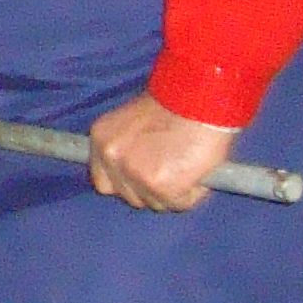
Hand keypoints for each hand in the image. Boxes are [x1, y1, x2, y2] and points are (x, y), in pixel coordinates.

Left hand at [88, 94, 236, 211]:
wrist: (200, 99)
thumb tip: (139, 171)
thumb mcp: (136, 122)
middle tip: (174, 172)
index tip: (145, 178)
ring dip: (174, 192)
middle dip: (151, 190)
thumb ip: (129, 147)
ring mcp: (133, 172)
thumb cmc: (177, 105)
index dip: (127, 183)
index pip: (104, 181)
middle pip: (129, 196)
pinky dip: (192, 194)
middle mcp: (111, 156)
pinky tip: (198, 172)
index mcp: (101, 138)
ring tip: (188, 166)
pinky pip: (179, 203)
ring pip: (154, 203)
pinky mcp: (159, 185)